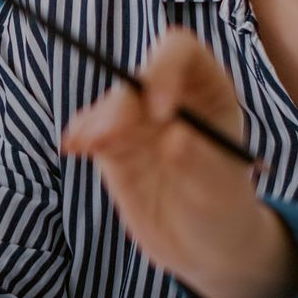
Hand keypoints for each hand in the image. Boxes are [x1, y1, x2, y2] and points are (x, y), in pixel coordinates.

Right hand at [62, 26, 297, 297]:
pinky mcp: (114, 144)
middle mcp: (168, 95)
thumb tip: (174, 138)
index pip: (180, 53)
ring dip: (96, 120)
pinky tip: (73, 147)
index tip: (161, 111)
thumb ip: (202, 163)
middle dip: (122, 103)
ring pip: (110, 104)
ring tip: (87, 145)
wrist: (202, 244)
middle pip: (137, 77)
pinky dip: (80, 134)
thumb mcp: (222, 190)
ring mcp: (138, 119)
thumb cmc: (224, 208)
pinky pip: (90, 129)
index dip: (165, 69)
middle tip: (110, 135)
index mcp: (206, 88)